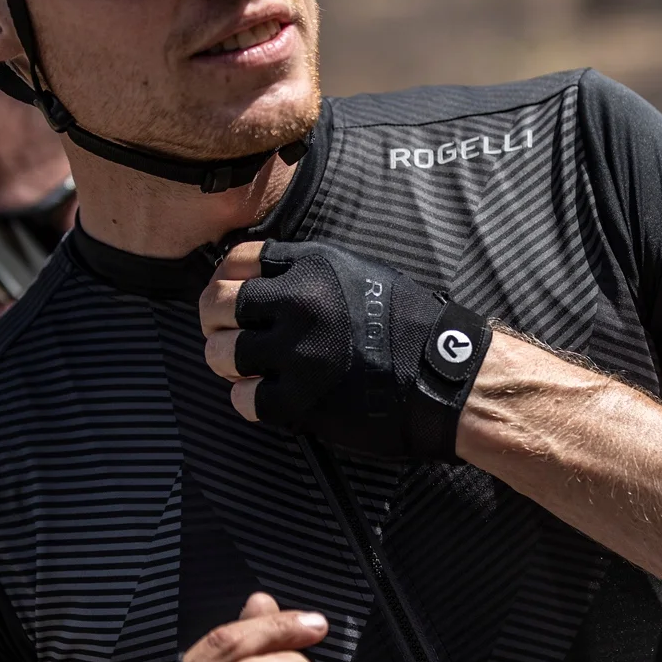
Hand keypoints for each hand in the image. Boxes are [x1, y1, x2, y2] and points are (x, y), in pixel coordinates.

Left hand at [199, 240, 491, 458]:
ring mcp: (298, 352)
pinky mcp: (301, 400)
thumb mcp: (363, 275)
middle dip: (214, 321)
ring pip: (221, 353)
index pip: (239, 260)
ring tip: (250, 368)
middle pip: (217, 303)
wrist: (446, 378)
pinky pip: (243, 398)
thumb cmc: (410, 328)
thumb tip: (260, 280)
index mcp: (314, 267)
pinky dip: (251, 400)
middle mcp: (300, 303)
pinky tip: (271, 398)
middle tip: (226, 335)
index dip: (228, 279)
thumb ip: (311, 273)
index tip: (234, 297)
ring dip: (229, 363)